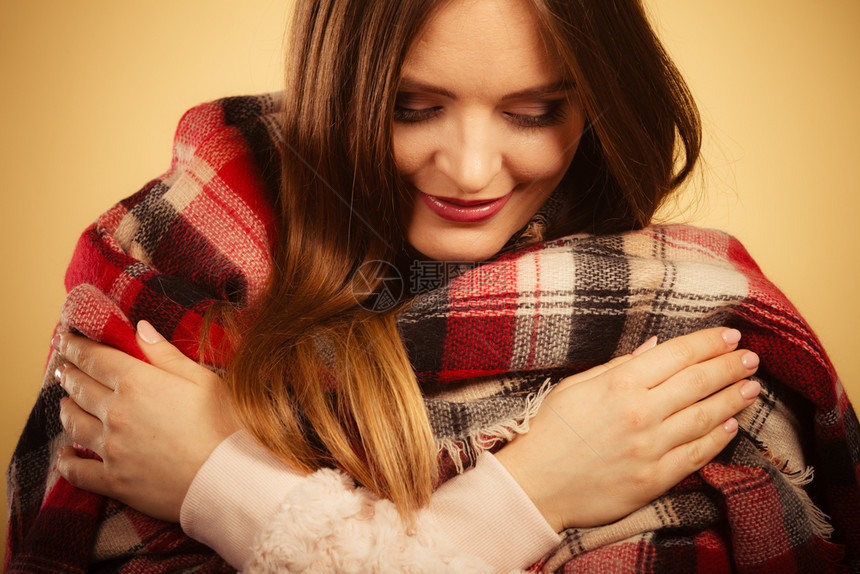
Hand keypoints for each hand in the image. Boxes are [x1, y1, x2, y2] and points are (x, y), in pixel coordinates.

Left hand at [54, 321, 240, 522]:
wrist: (225, 478)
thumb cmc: (222, 425)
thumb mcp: (203, 379)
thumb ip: (166, 354)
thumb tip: (139, 328)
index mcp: (138, 383)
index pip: (96, 358)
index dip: (77, 346)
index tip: (65, 338)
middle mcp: (116, 413)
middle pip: (81, 388)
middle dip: (70, 374)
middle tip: (64, 367)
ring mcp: (111, 448)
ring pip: (74, 424)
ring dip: (66, 410)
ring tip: (65, 403)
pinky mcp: (113, 480)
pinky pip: (77, 471)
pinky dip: (66, 461)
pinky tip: (64, 454)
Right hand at [494, 327, 760, 531]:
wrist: (535, 484)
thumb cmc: (550, 430)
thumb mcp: (576, 386)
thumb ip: (619, 366)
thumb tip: (657, 347)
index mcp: (620, 383)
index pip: (678, 355)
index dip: (709, 343)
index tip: (731, 337)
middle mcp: (640, 413)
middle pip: (698, 382)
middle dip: (729, 367)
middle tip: (751, 358)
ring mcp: (650, 448)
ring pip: (705, 417)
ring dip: (733, 399)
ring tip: (752, 387)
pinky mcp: (654, 479)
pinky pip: (696, 455)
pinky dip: (717, 438)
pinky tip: (731, 425)